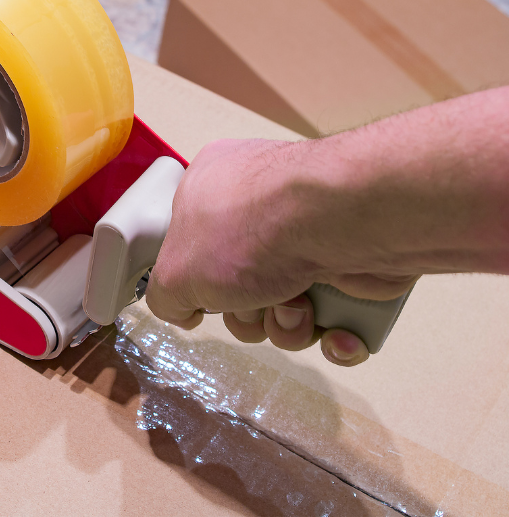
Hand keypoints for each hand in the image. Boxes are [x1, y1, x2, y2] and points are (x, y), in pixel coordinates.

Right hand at [145, 138, 400, 366]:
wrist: (337, 222)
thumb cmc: (253, 230)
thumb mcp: (174, 274)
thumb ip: (166, 296)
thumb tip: (181, 309)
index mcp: (212, 186)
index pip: (193, 242)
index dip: (197, 277)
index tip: (204, 294)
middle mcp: (262, 202)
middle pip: (239, 285)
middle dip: (247, 312)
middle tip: (253, 302)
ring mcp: (310, 228)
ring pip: (286, 306)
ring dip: (287, 325)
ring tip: (296, 308)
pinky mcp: (352, 257)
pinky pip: (336, 314)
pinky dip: (334, 332)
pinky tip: (333, 327)